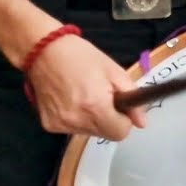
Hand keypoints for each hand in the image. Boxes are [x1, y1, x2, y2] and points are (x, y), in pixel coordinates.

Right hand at [26, 34, 142, 140]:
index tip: (121, 106)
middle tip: (104, 97)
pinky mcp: (48, 125)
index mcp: (95, 107)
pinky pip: (73, 129)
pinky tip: (71, 99)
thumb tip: (142, 123)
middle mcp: (76, 120)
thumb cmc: (81, 56)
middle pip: (105, 134)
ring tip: (85, 95)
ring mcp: (60, 125)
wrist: (44, 51)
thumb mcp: (114, 71)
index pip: (120, 133)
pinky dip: (77, 119)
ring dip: (93, 120)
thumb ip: (131, 98)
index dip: (124, 120)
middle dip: (110, 120)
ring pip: (89, 132)